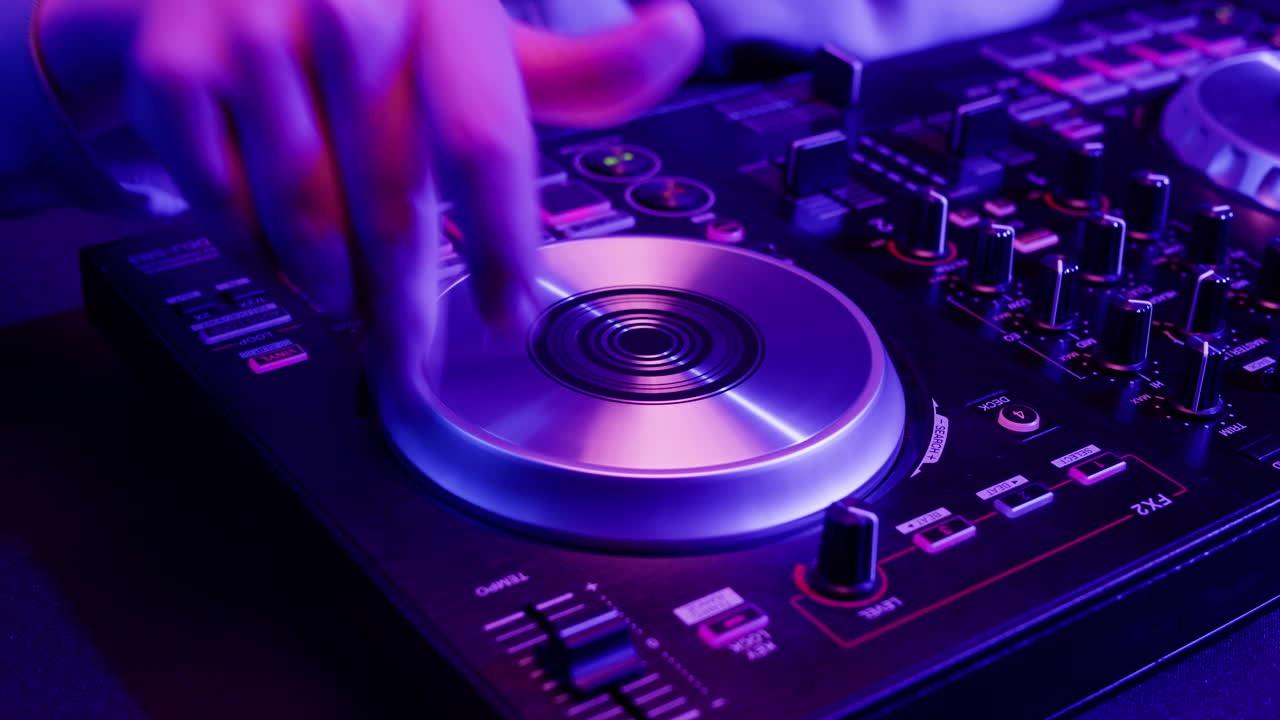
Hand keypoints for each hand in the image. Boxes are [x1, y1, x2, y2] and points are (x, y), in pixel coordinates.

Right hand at [36, 0, 702, 377]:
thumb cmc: (380, 32)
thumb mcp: (482, 45)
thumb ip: (580, 71)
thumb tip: (678, 29)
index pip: (484, 140)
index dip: (502, 245)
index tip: (511, 320)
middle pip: (391, 203)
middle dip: (408, 298)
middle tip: (414, 349)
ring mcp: (249, 26)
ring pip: (308, 220)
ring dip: (335, 286)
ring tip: (350, 298)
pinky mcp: (172, 68)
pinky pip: (227, 211)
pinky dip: (263, 257)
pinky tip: (288, 260)